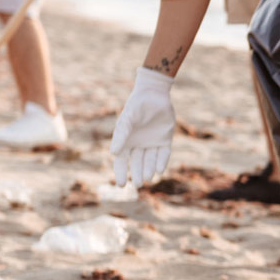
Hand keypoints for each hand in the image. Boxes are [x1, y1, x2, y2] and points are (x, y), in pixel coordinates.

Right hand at [111, 67, 175, 186]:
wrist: (154, 94)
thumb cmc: (136, 106)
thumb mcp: (127, 120)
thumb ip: (121, 135)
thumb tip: (114, 153)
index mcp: (126, 142)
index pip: (121, 161)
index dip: (121, 173)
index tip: (120, 184)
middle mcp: (139, 145)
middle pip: (137, 164)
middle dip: (137, 174)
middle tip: (138, 184)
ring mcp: (152, 144)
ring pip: (150, 161)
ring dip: (149, 170)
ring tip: (148, 178)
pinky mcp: (165, 140)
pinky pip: (163, 155)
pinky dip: (161, 162)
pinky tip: (159, 170)